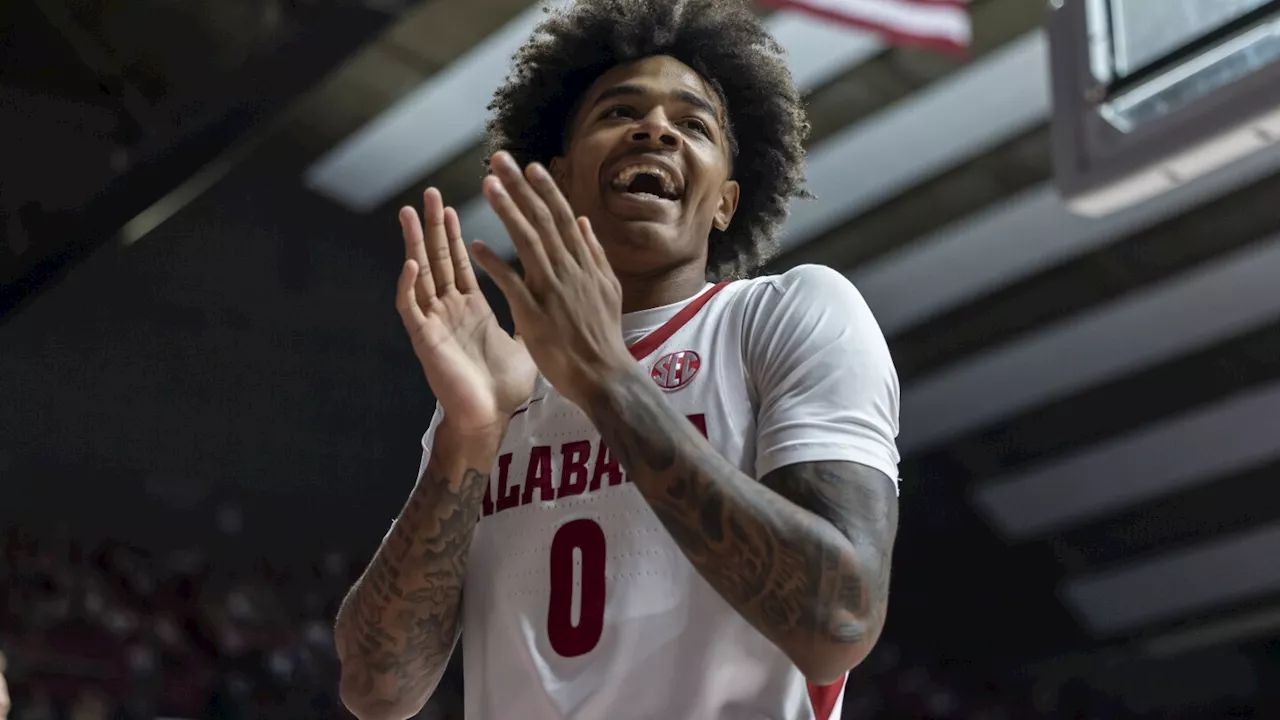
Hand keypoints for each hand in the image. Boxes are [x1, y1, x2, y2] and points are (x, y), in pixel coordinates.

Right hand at [397, 188, 536, 435]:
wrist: (491, 419)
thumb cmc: (504, 387)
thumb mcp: (523, 342)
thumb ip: (527, 314)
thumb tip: (545, 297)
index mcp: (472, 308)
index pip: (461, 262)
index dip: (455, 234)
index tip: (453, 205)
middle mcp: (450, 310)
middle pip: (439, 259)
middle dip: (433, 226)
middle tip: (430, 193)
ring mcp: (435, 322)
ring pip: (420, 275)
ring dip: (414, 243)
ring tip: (408, 213)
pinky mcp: (425, 339)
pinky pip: (412, 307)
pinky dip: (409, 285)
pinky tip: (411, 263)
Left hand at [470, 151, 633, 409]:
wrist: (604, 375)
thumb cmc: (603, 336)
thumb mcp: (607, 288)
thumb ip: (593, 254)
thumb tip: (583, 222)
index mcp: (584, 263)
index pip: (562, 217)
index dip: (545, 190)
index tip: (531, 166)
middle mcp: (568, 269)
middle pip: (542, 219)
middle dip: (520, 187)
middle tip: (500, 160)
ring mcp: (551, 290)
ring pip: (527, 241)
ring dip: (507, 211)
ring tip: (488, 186)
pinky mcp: (535, 313)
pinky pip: (511, 282)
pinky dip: (494, 262)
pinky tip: (475, 245)